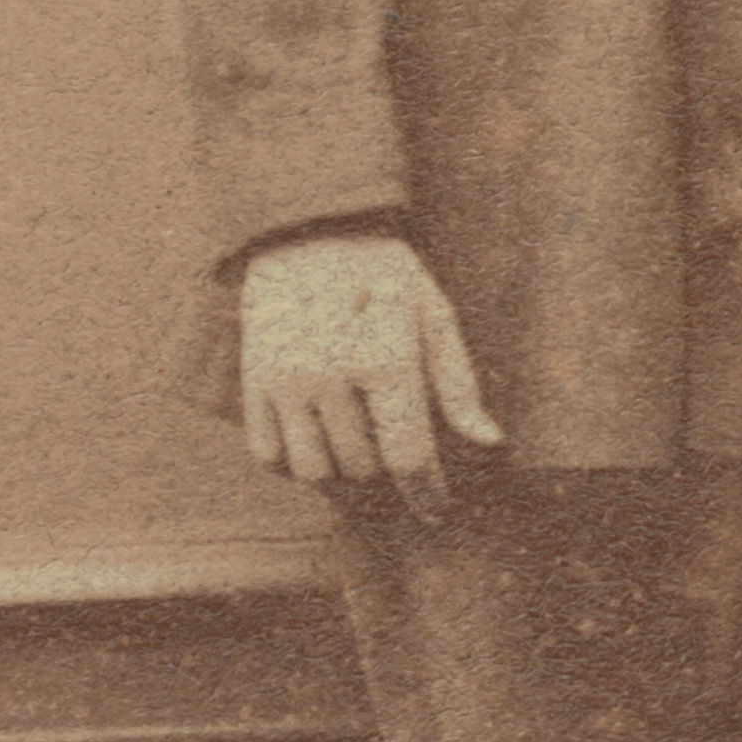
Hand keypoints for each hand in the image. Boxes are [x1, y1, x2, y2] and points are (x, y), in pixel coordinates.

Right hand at [240, 232, 501, 517]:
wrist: (306, 230)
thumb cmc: (383, 273)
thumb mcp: (433, 314)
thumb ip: (459, 384)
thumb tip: (490, 443)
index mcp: (384, 358)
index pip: (408, 457)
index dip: (427, 494)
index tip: (436, 511)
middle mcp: (328, 376)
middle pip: (361, 468)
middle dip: (384, 469)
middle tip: (392, 446)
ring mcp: (284, 381)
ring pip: (313, 471)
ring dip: (340, 470)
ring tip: (356, 444)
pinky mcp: (252, 382)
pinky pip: (269, 455)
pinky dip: (294, 463)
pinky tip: (316, 440)